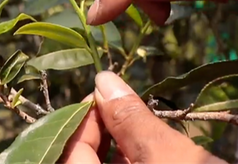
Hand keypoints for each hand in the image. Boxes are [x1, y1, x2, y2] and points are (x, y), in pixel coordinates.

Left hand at [62, 71, 224, 163]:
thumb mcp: (168, 154)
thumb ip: (130, 119)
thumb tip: (104, 82)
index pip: (69, 154)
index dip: (81, 120)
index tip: (104, 95)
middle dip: (98, 134)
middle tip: (120, 107)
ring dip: (114, 153)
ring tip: (139, 129)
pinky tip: (149, 155)